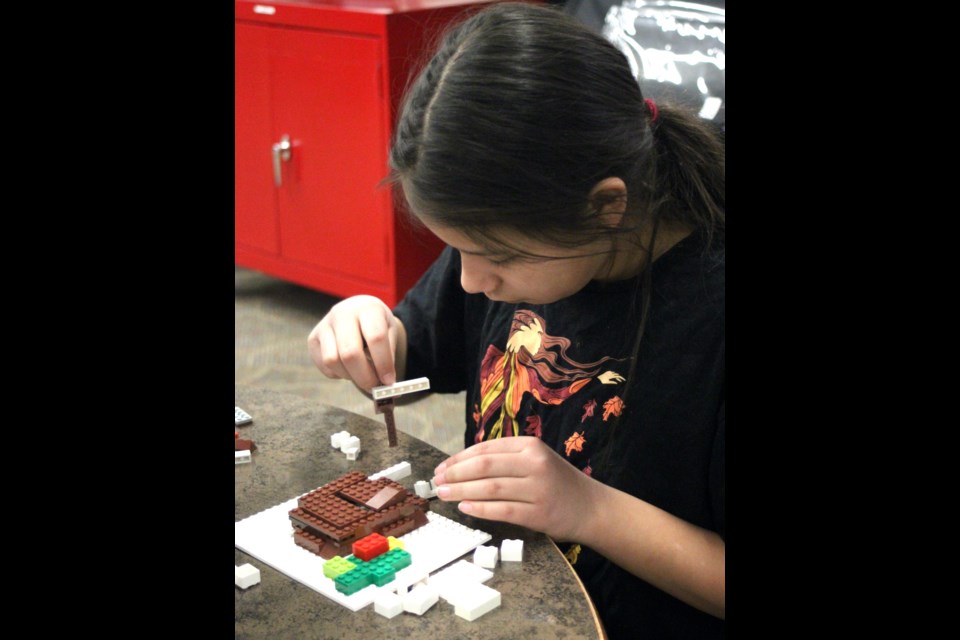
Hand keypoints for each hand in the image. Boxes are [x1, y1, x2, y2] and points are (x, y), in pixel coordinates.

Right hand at [307, 295, 399, 390]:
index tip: (389, 381)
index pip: (376, 338)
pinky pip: (324, 365)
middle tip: (374, 386)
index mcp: (367, 308)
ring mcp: (324, 325)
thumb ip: (389, 355)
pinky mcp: (313, 338)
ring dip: (349, 376)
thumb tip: (386, 382)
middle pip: (350, 353)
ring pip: (332, 361)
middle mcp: (342, 313)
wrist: (357, 310)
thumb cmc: (376, 324)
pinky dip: (338, 374)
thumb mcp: (390, 332)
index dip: (383, 363)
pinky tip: (349, 368)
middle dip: (364, 376)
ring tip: (361, 374)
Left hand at [432, 436, 599, 541]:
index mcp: (530, 445)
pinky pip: (502, 510)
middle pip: (485, 466)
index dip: (459, 458)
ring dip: (462, 490)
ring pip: (490, 488)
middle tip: (437, 481)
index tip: (442, 467)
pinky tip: (465, 507)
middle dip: (456, 473)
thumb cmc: (557, 482)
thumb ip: (506, 459)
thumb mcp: (535, 459)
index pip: (486, 448)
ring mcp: (538, 489)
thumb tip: (462, 464)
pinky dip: (480, 508)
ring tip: (445, 494)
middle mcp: (534, 463)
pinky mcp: (538, 513)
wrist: (591, 507)